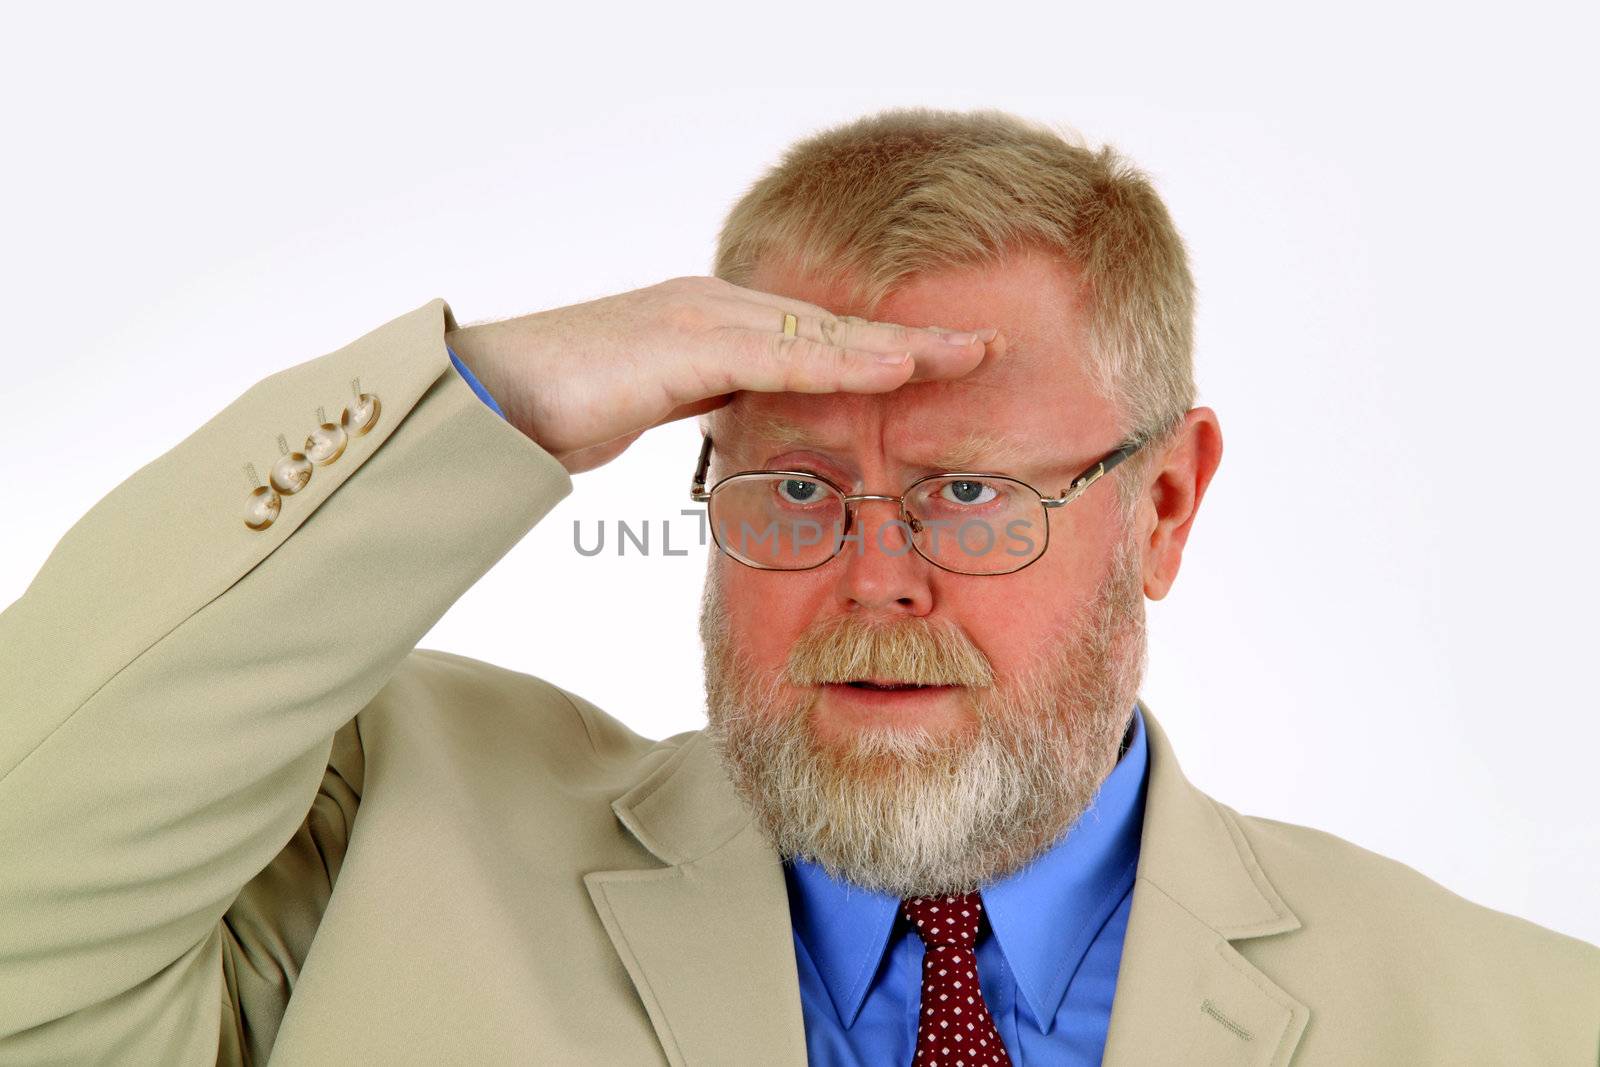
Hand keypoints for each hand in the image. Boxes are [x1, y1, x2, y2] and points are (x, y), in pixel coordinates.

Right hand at [444, 276, 1000, 473]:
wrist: (479, 400)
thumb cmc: (551, 414)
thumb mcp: (651, 412)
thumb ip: (702, 410)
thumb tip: (744, 436)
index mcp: (709, 326)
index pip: (814, 341)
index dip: (883, 351)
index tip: (945, 363)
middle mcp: (713, 309)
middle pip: (833, 326)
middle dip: (914, 338)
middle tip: (988, 347)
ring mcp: (698, 317)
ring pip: (820, 333)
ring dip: (900, 344)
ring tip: (972, 353)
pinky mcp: (681, 340)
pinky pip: (780, 354)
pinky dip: (844, 360)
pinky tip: (898, 365)